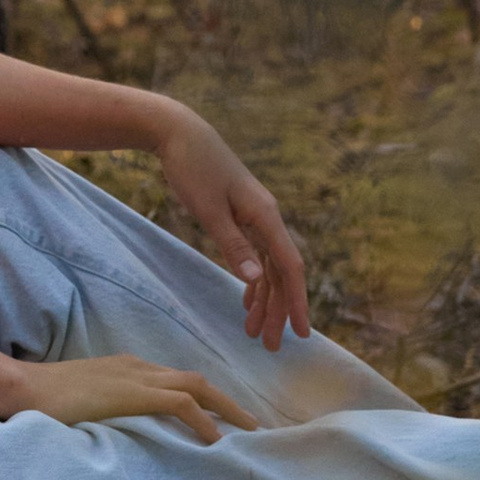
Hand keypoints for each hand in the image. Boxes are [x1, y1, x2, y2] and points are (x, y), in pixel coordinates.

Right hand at [4, 355, 256, 443]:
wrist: (18, 388)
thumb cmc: (36, 402)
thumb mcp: (78, 406)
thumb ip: (99, 414)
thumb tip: (112, 438)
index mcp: (121, 369)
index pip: (171, 380)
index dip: (199, 399)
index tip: (218, 418)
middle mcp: (134, 367)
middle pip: (193, 379)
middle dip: (224, 401)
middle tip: (249, 424)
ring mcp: (134, 376)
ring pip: (196, 385)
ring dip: (225, 407)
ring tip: (248, 430)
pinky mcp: (133, 393)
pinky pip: (182, 403)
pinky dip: (204, 420)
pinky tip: (217, 441)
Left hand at [151, 106, 310, 346]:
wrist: (178, 133)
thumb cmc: (193, 168)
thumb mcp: (209, 209)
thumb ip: (233, 244)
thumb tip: (256, 278)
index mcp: (265, 216)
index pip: (289, 267)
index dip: (296, 301)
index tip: (301, 333)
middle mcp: (266, 218)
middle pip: (280, 273)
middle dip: (277, 310)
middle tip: (270, 346)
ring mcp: (254, 217)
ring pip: (267, 267)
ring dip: (263, 300)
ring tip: (254, 333)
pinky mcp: (240, 215)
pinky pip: (254, 255)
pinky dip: (252, 280)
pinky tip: (246, 300)